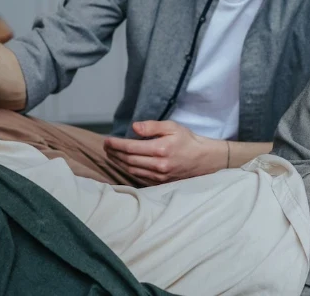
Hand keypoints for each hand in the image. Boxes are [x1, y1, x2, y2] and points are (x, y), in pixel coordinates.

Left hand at [103, 120, 226, 185]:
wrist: (204, 159)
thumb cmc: (188, 140)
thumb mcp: (172, 127)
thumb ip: (152, 127)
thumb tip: (134, 127)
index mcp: (160, 149)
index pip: (131, 148)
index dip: (116, 144)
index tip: (107, 140)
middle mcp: (158, 165)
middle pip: (128, 160)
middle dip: (114, 153)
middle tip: (106, 147)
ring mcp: (159, 176)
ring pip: (132, 170)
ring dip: (118, 162)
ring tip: (111, 154)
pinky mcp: (160, 182)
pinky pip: (139, 177)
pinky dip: (128, 170)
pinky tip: (123, 164)